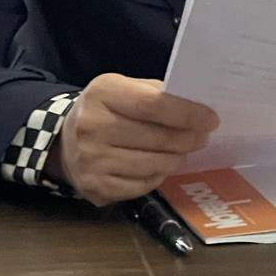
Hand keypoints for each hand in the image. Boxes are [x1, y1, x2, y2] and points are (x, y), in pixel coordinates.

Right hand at [45, 74, 218, 206]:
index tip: (211, 119)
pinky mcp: (95, 187)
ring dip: (176, 159)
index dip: (187, 113)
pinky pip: (141, 186)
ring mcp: (91, 160)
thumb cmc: (104, 110)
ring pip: (152, 165)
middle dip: (187, 138)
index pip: (153, 104)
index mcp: (102, 93)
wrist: (64, 142)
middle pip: (156, 138)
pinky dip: (158, 176)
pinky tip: (161, 166)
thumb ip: (155, 94)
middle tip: (202, 137)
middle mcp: (92, 126)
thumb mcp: (123, 89)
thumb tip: (196, 108)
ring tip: (183, 152)